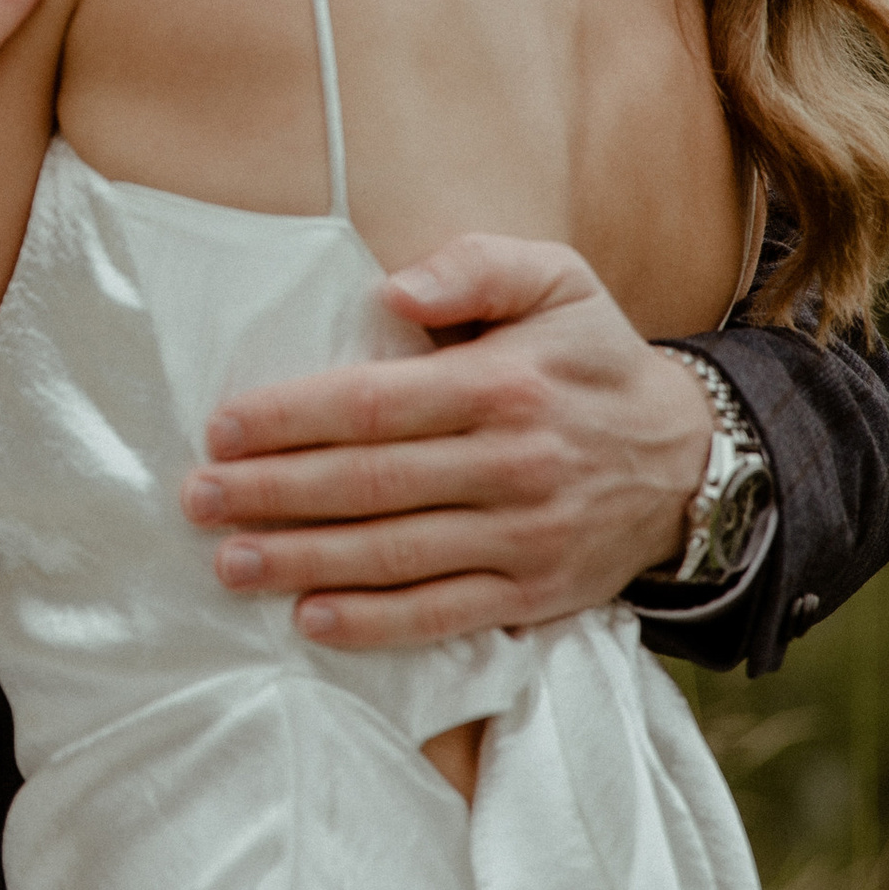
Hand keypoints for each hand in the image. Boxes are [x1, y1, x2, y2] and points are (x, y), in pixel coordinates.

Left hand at [182, 236, 712, 649]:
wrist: (691, 461)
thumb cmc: (593, 360)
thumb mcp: (557, 280)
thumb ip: (476, 266)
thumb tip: (394, 288)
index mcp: (505, 383)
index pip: (376, 404)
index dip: (292, 418)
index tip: (220, 428)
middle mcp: (513, 464)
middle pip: (371, 484)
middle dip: (274, 492)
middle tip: (198, 498)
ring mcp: (524, 537)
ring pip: (396, 555)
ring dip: (304, 561)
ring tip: (229, 563)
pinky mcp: (534, 595)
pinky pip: (443, 615)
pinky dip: (374, 623)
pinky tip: (310, 620)